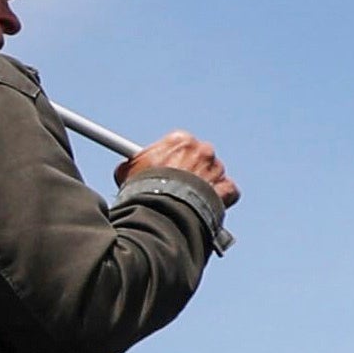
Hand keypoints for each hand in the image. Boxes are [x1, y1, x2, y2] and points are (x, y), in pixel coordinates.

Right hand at [122, 130, 237, 206]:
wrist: (164, 212)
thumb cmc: (145, 191)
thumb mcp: (128, 173)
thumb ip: (132, 166)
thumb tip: (125, 168)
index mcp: (179, 140)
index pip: (178, 146)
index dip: (171, 160)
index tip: (165, 170)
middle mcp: (201, 150)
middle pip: (198, 158)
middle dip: (189, 172)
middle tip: (176, 188)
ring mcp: (216, 169)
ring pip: (213, 174)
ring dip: (204, 186)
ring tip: (187, 202)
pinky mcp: (226, 189)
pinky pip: (228, 191)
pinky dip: (221, 198)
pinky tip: (206, 206)